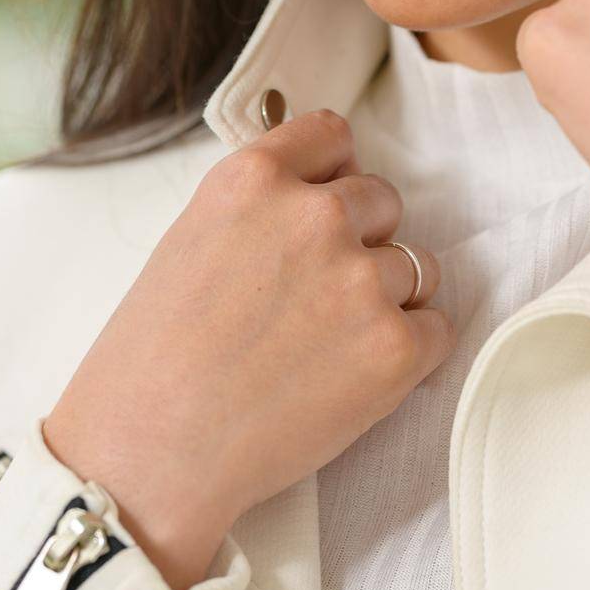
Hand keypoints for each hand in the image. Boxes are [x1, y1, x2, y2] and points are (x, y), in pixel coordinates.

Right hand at [43, 108, 454, 589]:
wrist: (151, 454)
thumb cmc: (155, 356)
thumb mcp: (192, 237)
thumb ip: (261, 204)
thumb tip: (323, 190)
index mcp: (254, 177)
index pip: (333, 135)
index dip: (332, 175)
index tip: (323, 207)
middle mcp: (314, 215)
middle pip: (382, 199)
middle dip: (361, 240)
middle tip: (315, 296)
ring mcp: (360, 280)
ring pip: (415, 265)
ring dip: (385, 298)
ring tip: (326, 345)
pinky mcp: (395, 348)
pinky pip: (438, 327)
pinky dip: (409, 352)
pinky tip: (355, 374)